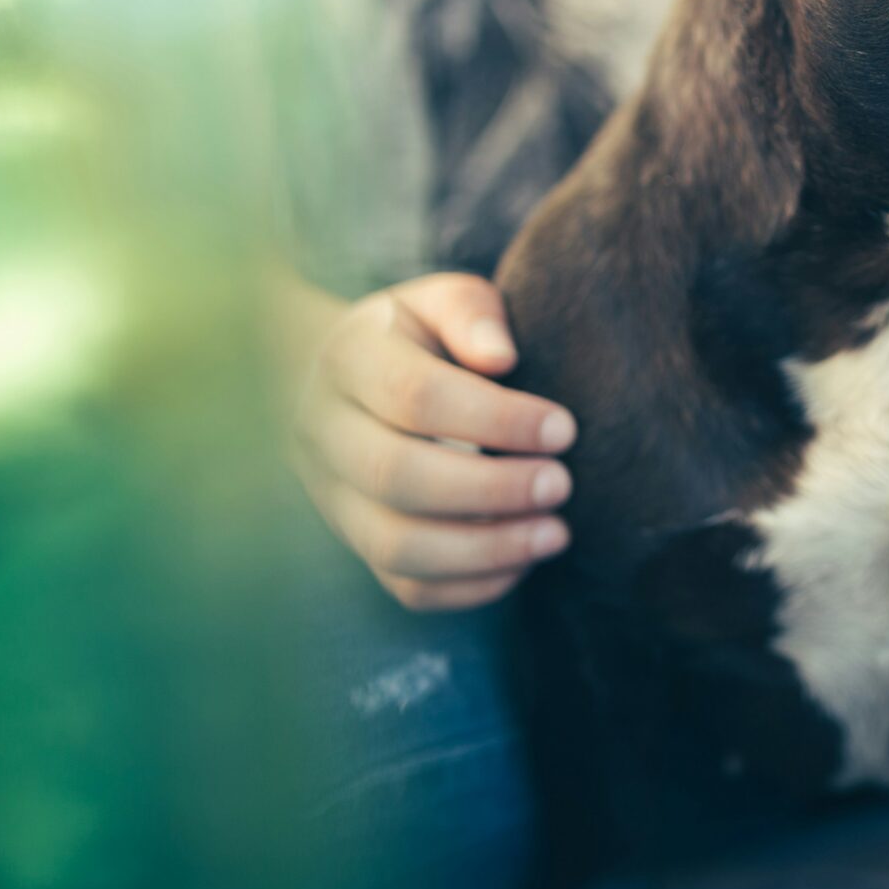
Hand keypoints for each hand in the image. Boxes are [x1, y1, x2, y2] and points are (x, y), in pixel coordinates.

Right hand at [292, 272, 577, 610]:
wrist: (346, 385)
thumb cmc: (416, 337)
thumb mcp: (440, 302)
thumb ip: (472, 315)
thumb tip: (501, 358)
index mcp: (348, 360)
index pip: (415, 397)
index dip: (495, 419)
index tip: (564, 429)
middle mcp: (324, 434)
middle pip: (396, 477)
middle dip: (490, 488)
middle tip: (562, 484)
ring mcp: (332, 498)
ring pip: (395, 547)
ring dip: (485, 549)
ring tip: (555, 533)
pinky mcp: (357, 544)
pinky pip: (406, 587)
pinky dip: (470, 586)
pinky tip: (523, 561)